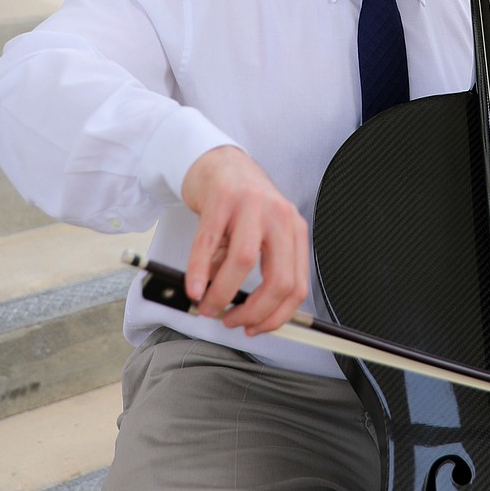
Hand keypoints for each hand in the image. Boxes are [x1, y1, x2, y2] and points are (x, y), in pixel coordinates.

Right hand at [181, 146, 309, 336]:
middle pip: (278, 279)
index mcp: (294, 230)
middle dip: (254, 312)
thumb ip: (257, 269)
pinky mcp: (221, 200)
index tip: (256, 328)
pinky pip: (208, 244)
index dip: (276, 316)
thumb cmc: (241, 203)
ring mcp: (251, 206)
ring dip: (223, 294)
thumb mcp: (259, 235)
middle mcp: (279, 217)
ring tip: (208, 306)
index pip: (296, 285)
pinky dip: (199, 272)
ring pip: (244, 262)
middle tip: (232, 322)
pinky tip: (193, 289)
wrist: (219, 162)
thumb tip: (242, 311)